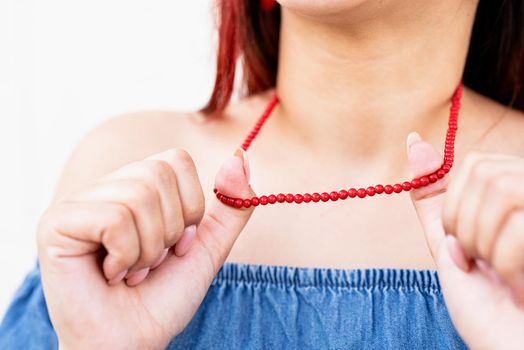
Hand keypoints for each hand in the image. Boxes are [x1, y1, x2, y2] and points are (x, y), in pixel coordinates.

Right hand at [37, 148, 254, 348]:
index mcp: (136, 186)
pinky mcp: (56, 223)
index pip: (176, 159)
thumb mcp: (209, 246)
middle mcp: (105, 187)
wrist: (133, 341)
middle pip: (159, 173)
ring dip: (149, 248)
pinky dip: (126, 256)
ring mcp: (77, 203)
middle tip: (151, 261)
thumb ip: (232, 205)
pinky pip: (114, 220)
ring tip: (131, 271)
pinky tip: (110, 274)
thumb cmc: (163, 296)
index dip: (190, 206)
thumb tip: (240, 156)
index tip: (178, 243)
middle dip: (170, 230)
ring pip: (138, 196)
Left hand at [406, 132, 523, 349]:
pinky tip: (517, 285)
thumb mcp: (449, 245)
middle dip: (466, 226)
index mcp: (517, 197)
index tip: (464, 246)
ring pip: (502, 191)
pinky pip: (520, 222)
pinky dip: (504, 260)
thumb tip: (415, 142)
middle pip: (486, 174)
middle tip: (481, 263)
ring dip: (484, 243)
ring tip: (500, 274)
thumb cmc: (486, 306)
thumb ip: (434, 199)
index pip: (476, 165)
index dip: (456, 208)